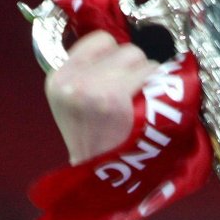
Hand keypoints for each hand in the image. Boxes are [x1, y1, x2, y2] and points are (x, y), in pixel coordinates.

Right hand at [45, 30, 158, 165]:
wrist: (99, 179)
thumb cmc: (92, 141)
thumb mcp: (71, 103)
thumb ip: (86, 72)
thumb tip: (118, 47)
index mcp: (59, 79)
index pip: (100, 40)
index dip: (114, 56)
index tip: (117, 76)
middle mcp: (75, 82)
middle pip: (126, 49)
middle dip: (134, 68)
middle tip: (131, 95)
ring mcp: (97, 90)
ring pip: (142, 60)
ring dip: (149, 78)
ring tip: (141, 103)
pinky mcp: (118, 100)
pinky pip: (153, 74)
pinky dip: (160, 88)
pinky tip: (150, 108)